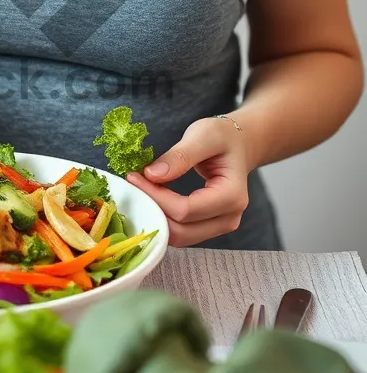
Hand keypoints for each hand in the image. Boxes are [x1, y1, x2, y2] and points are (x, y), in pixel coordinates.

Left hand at [126, 116, 248, 246]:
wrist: (239, 145)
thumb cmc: (223, 137)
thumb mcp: (204, 135)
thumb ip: (180, 155)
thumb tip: (152, 175)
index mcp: (232, 196)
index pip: (185, 210)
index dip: (156, 197)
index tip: (134, 177)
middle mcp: (229, 218)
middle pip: (181, 231)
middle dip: (153, 210)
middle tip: (134, 185)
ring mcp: (220, 226)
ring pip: (179, 237)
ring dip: (156, 218)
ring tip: (141, 191)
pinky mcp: (209, 227)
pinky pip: (181, 233)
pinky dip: (163, 219)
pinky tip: (151, 199)